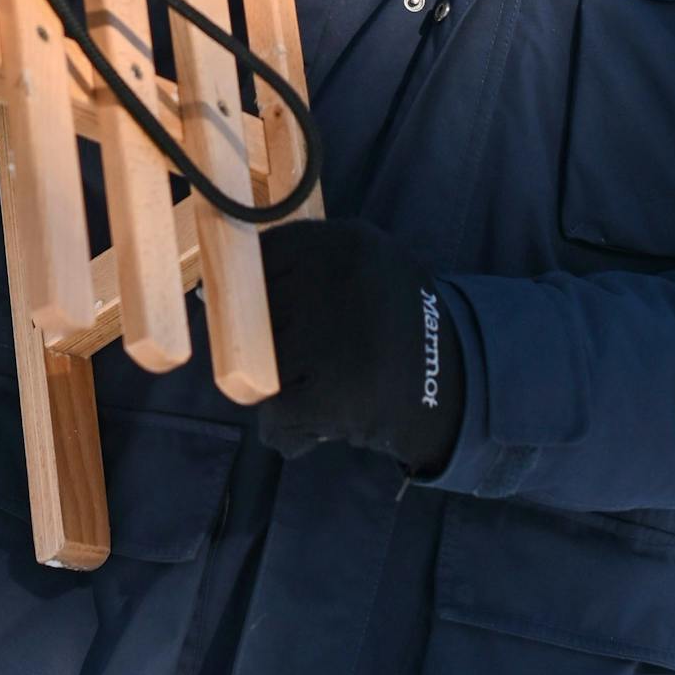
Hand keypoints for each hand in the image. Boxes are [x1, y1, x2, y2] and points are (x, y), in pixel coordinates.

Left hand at [256, 218, 464, 474]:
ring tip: (327, 393)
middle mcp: (340, 277)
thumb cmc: (398, 330)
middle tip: (313, 364)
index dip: (261, 292)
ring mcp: (336, 333)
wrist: (462, 390)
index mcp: (346, 241)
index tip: (272, 315)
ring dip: (282, 391)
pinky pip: (275, 414)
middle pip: (255, 312)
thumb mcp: (366, 271)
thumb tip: (212, 293)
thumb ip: (306, 270)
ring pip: (258, 365)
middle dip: (272, 346)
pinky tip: (325, 425)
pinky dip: (291, 432)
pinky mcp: (334, 390)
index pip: (264, 257)